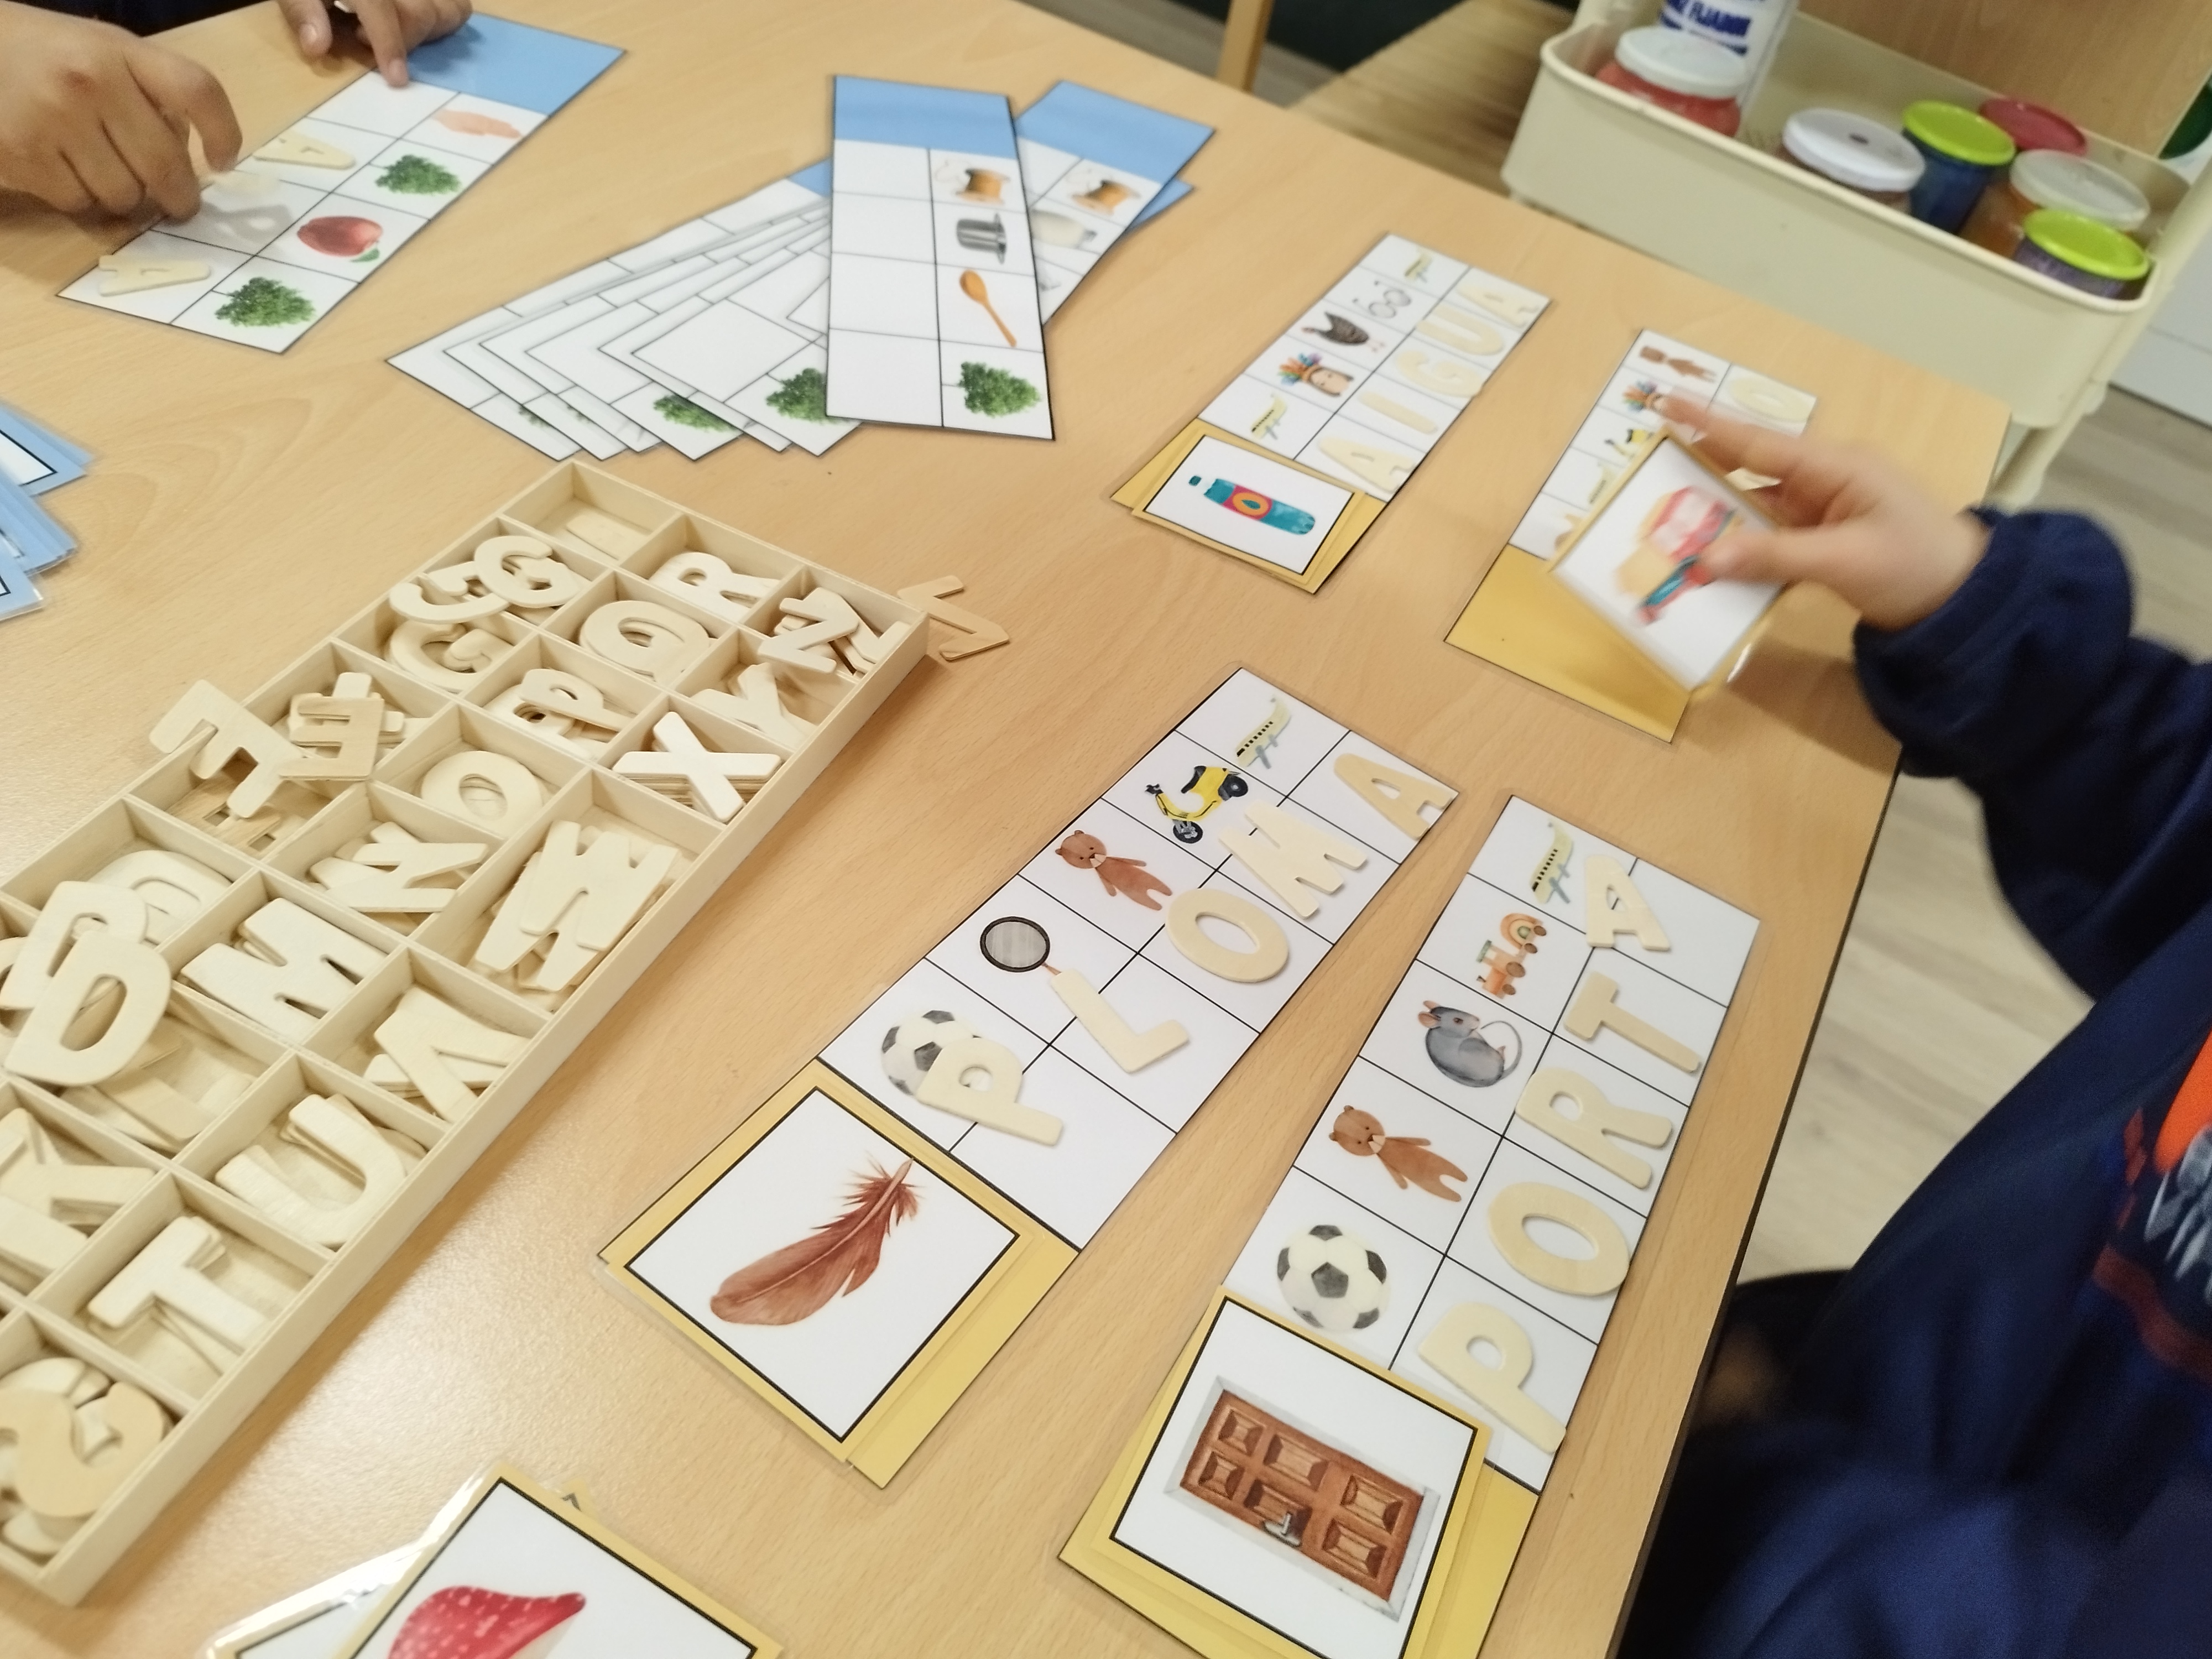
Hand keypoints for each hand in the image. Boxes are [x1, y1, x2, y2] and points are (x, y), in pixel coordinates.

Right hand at [0, 1, 238, 218]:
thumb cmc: (53, 57)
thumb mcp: (108, 52)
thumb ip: (153, 92)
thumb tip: (195, 157)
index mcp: (120, 50)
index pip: (196, 89)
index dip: (223, 133)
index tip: (224, 162)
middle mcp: (88, 80)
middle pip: (165, 165)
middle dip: (180, 197)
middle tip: (179, 203)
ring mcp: (52, 117)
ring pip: (124, 195)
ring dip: (124, 196)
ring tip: (102, 169)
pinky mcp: (21, 153)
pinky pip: (79, 203)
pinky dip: (80, 198)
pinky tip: (63, 168)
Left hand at [278, 0, 472, 86]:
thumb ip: (303, 11)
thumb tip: (316, 47)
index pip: (382, 8)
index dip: (389, 43)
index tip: (397, 79)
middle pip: (422, 12)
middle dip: (403, 37)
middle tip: (362, 34)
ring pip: (450, 10)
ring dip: (428, 31)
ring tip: (395, 28)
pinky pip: (459, 8)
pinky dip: (446, 22)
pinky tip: (418, 25)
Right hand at [1659, 395, 1989, 631]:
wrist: (1966, 601)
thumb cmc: (1916, 567)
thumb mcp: (1845, 561)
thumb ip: (1774, 557)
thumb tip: (1705, 557)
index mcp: (1836, 467)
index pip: (1759, 443)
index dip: (1709, 425)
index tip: (1666, 402)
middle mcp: (1825, 481)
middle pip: (1750, 471)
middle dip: (1700, 471)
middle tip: (1648, 471)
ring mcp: (1824, 511)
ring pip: (1756, 509)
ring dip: (1717, 521)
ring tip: (1667, 528)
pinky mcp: (1824, 541)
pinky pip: (1771, 540)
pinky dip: (1743, 551)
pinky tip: (1714, 565)